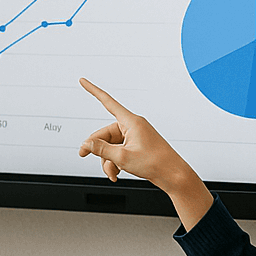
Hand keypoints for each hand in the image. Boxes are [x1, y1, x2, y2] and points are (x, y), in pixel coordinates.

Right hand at [78, 78, 212, 225]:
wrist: (172, 175)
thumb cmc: (156, 163)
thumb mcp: (123, 157)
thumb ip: (102, 149)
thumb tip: (87, 143)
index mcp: (131, 122)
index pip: (107, 102)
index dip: (93, 91)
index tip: (83, 81)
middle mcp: (132, 126)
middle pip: (105, 132)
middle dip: (96, 148)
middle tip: (83, 155)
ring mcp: (134, 136)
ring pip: (110, 145)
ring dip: (107, 160)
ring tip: (112, 172)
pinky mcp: (136, 146)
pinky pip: (118, 151)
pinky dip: (114, 162)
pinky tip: (116, 172)